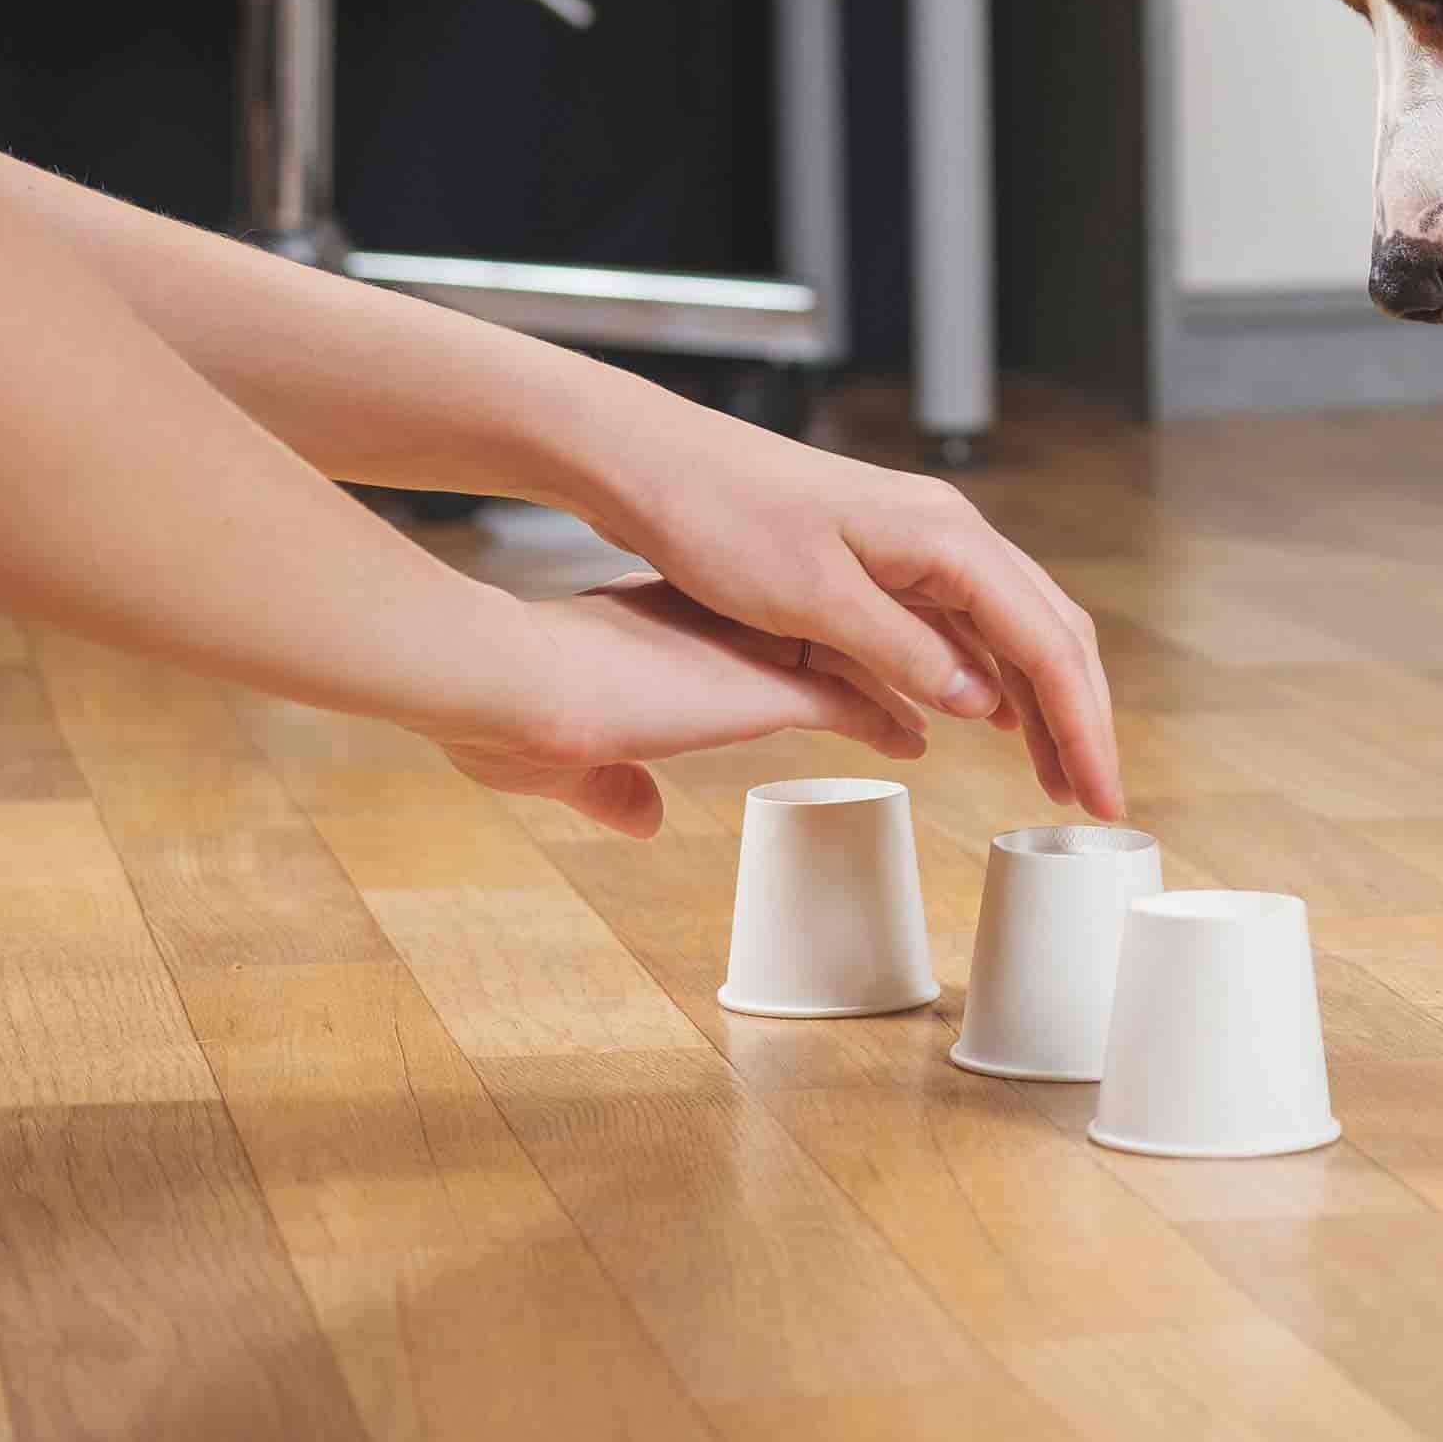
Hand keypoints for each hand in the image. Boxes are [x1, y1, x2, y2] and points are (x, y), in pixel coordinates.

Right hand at [431, 577, 938, 836]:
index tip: (819, 667)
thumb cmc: (506, 710)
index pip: (754, 630)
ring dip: (893, 688)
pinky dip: (890, 717)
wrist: (511, 678)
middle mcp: (721, 625)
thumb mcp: (560, 758)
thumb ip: (607, 788)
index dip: (794, 649)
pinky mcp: (766, 683)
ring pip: (849, 659)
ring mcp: (748, 649)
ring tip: (935, 713)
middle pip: (820, 634)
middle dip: (870, 657)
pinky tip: (921, 737)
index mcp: (667, 622)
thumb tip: (642, 819)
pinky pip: (853, 696)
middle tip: (911, 679)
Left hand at [564, 415, 1120, 819]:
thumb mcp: (810, 599)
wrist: (654, 462)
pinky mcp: (888, 559)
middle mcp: (949, 534)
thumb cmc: (719, 518)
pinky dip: (991, 678)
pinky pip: (965, 624)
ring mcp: (921, 544)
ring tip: (1055, 776)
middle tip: (1094, 799)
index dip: (1082, 726)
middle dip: (1079, 719)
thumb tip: (984, 704)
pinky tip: (992, 722)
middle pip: (1049, 633)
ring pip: (1013, 630)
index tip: (1101, 795)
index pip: (1046, 643)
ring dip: (1040, 704)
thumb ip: (903, 651)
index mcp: (946, 538)